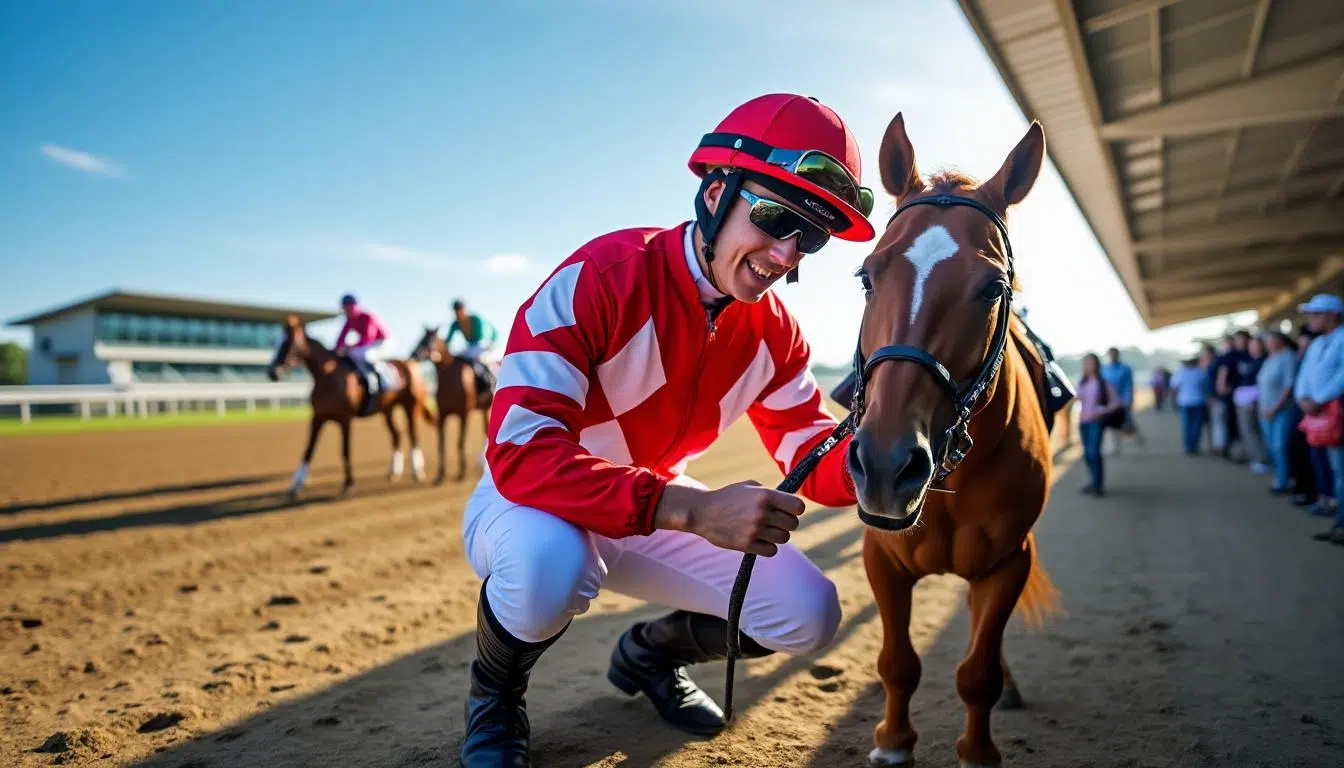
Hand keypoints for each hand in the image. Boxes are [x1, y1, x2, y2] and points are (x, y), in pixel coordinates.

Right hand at [653, 480, 803, 556]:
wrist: (703, 512)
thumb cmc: (729, 497)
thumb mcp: (750, 487)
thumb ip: (772, 493)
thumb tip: (792, 504)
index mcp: (765, 495)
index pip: (798, 507)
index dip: (795, 509)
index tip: (789, 510)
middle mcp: (761, 513)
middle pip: (793, 524)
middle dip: (787, 522)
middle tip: (776, 521)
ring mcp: (754, 530)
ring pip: (784, 538)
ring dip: (778, 535)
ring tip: (766, 530)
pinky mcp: (747, 545)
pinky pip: (772, 551)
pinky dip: (768, 547)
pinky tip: (759, 540)